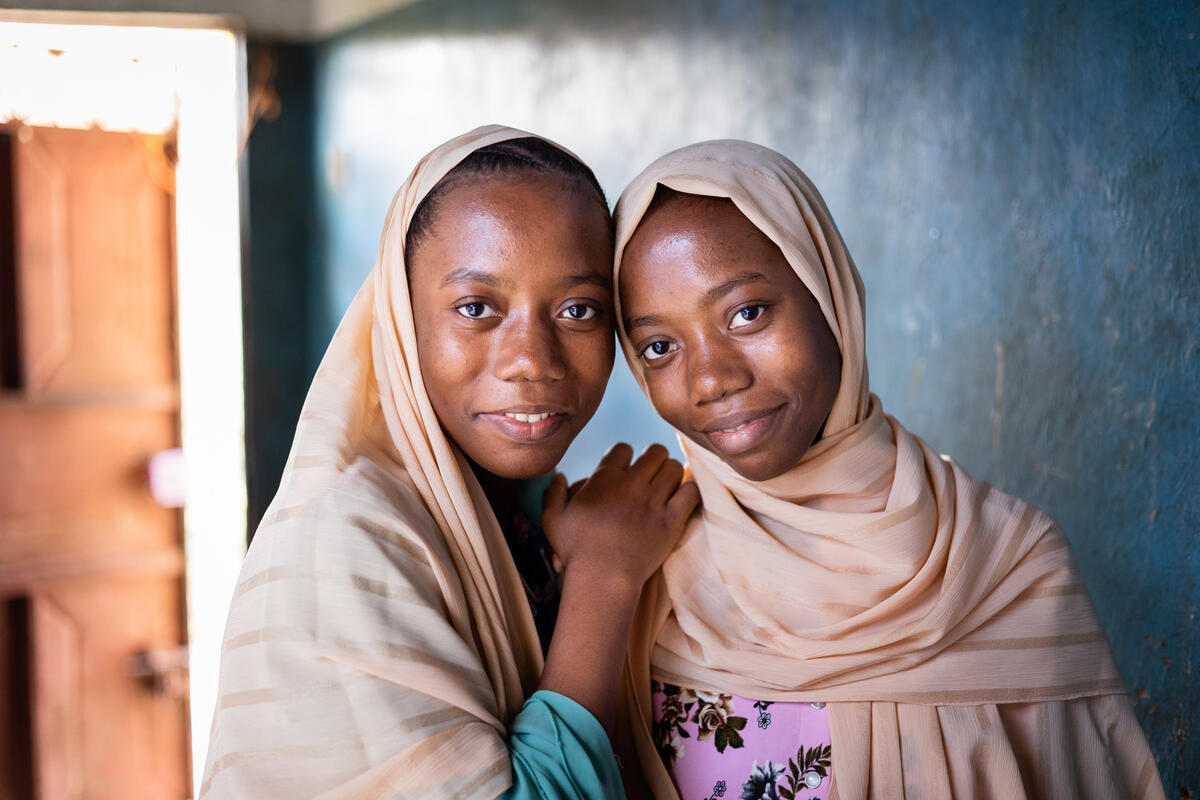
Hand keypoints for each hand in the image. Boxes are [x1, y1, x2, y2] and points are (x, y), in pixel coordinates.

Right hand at [541, 443, 699, 588]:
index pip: (623, 448)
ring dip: (671, 474)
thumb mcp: (552, 520)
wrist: (602, 579)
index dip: (625, 456)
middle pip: (654, 451)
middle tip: (651, 474)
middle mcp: (631, 484)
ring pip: (674, 468)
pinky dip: (689, 492)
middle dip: (653, 459)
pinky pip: (691, 493)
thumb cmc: (575, 551)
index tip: (624, 470)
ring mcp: (653, 502)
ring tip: (667, 486)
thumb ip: (552, 493)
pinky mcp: (671, 521)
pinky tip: (682, 500)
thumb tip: (558, 476)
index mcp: (604, 479)